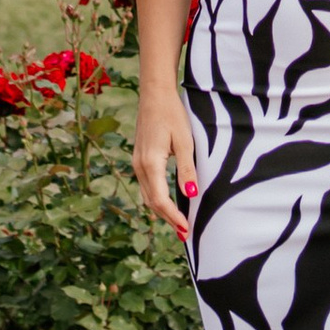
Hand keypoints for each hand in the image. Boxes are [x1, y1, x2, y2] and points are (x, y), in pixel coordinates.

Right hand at [135, 89, 198, 242]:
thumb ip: (187, 169)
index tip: (186, 229)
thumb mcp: (185, 141)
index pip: (160, 200)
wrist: (154, 95)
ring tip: (179, 223)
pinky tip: (168, 203)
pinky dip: (157, 199)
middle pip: (152, 202)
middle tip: (185, 233)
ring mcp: (137, 163)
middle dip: (168, 219)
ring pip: (148, 196)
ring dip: (162, 211)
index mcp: (151, 163)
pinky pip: (147, 186)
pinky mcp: (139, 159)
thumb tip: (191, 194)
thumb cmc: (172, 114)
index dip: (173, 217)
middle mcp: (140, 166)